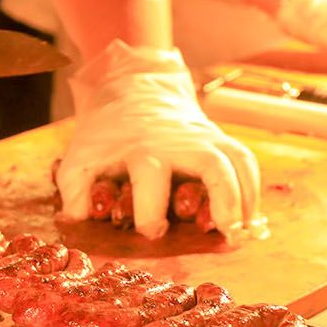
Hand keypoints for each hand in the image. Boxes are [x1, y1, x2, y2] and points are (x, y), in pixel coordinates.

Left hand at [57, 40, 264, 240]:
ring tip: (245, 231)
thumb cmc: (103, 137)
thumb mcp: (79, 159)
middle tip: (223, 234)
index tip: (154, 232)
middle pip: (210, 165)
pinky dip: (252, 187)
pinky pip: (245, 159)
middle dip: (220, 200)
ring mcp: (203, 138)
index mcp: (142, 150)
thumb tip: (78, 222)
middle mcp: (179, 143)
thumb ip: (74, 193)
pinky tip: (251, 217)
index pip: (151, 181)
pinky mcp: (218, 138)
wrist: (129, 92)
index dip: (151, 212)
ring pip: (236, 162)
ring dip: (245, 197)